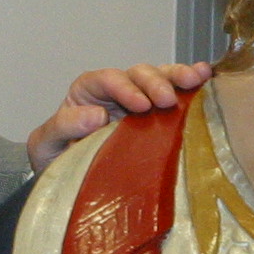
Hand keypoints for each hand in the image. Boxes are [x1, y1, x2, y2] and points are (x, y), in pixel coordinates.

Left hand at [25, 61, 212, 170]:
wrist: (66, 180)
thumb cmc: (55, 157)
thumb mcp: (46, 143)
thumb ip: (64, 126)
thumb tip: (96, 115)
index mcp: (88, 92)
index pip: (107, 79)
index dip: (124, 87)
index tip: (139, 105)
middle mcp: (116, 91)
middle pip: (137, 74)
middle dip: (155, 82)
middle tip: (167, 101)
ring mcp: (139, 101)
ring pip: (160, 77)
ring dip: (178, 76)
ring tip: (197, 78)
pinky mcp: (157, 116)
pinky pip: (175, 94)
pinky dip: (190, 85)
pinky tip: (207, 78)